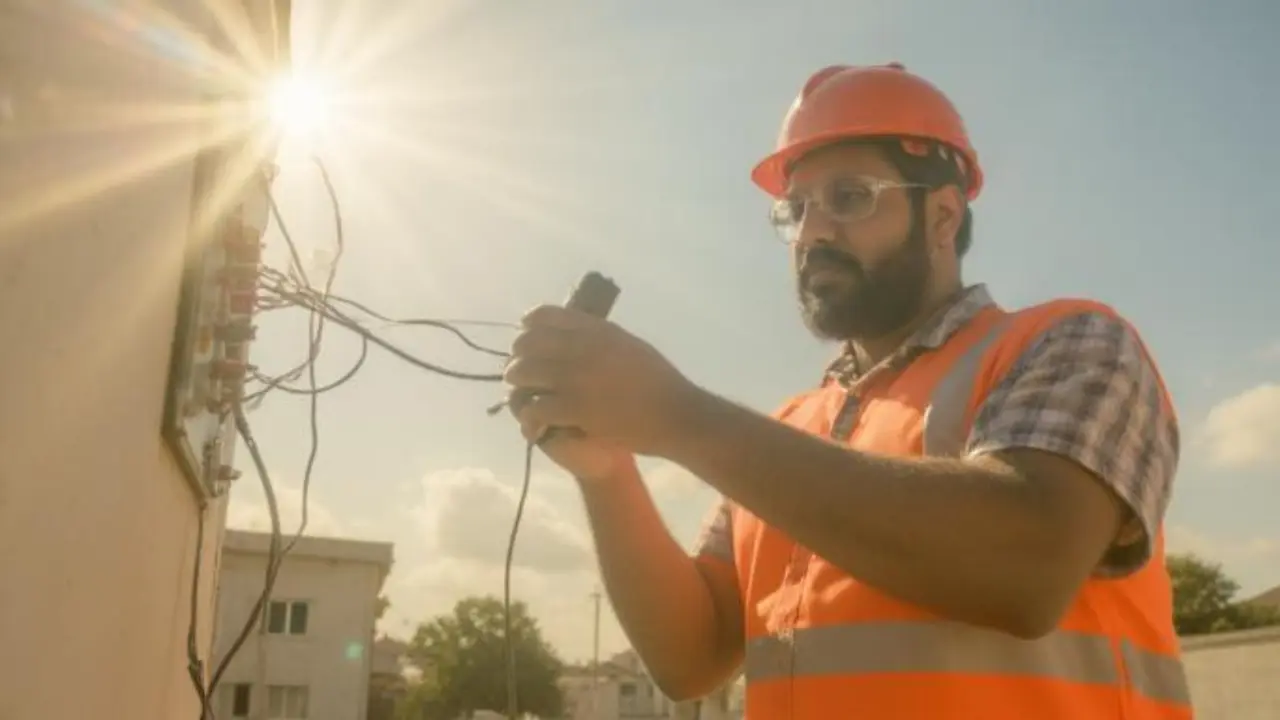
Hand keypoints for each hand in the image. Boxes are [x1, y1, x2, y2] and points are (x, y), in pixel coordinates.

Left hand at [504, 305, 700, 461]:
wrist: (676, 414)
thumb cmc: (659, 382)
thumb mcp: (629, 345)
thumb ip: (600, 337)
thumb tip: (575, 330)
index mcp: (596, 329)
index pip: (544, 316)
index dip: (528, 327)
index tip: (527, 338)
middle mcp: (582, 347)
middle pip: (527, 343)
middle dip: (518, 358)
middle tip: (521, 373)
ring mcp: (576, 377)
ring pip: (523, 373)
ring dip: (518, 385)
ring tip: (524, 397)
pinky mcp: (575, 408)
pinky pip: (534, 406)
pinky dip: (530, 415)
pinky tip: (535, 422)